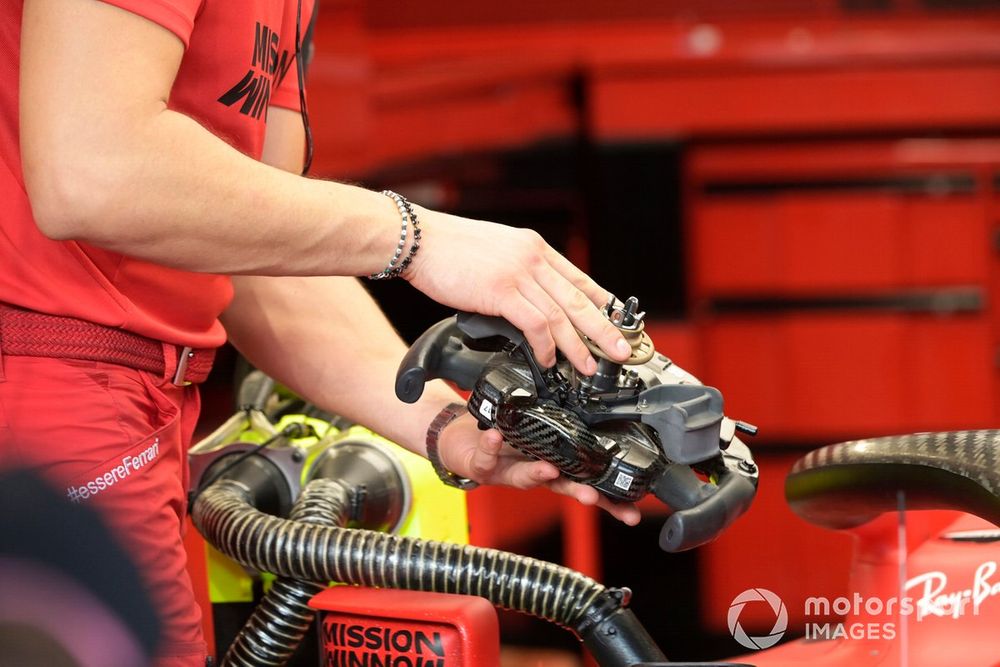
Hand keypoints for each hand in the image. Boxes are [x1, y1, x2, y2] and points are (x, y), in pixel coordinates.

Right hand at [404, 208, 631, 374]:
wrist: (417, 239)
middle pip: (580, 299)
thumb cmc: (447, 248)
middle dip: (604, 330)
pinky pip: (535, 324)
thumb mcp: (494, 251)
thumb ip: (515, 271)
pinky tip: (548, 360)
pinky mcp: (501, 291)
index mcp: (533, 248)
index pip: (578, 279)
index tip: (616, 323)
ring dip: (579, 346)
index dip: (601, 304)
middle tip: (622, 351)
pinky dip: (546, 346)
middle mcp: (532, 258)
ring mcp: (518, 274)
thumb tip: (526, 297)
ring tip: (589, 367)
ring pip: (562, 315)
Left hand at [438, 413, 640, 525]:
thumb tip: (596, 416)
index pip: (584, 483)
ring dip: (537, 474)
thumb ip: (559, 431)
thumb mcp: (535, 432)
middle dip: (577, 493)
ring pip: (524, 479)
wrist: (459, 439)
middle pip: (560, 488)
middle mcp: (533, 475)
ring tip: (548, 468)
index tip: (630, 510)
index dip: (607, 500)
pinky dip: (490, 446)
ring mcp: (507, 473)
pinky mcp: (481, 466)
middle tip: (592, 497)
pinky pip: (486, 456)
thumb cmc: (500, 436)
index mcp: (552, 467)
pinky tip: (495, 436)